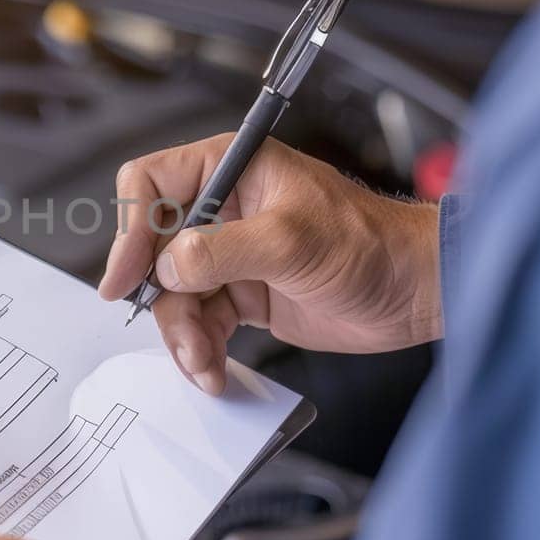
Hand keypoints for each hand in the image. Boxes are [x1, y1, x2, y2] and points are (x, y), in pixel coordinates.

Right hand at [98, 135, 441, 392]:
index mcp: (231, 169)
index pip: (150, 184)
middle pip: (153, 250)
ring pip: (173, 294)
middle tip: (180, 333)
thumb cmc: (370, 245)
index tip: (126, 277)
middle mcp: (223, 207)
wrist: (414, 293)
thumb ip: (221, 251)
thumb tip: (168, 267)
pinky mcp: (241, 294)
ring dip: (182, 335)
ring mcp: (230, 254)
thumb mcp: (291, 241)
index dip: (130, 228)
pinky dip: (200, 350)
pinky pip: (199, 322)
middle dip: (161, 298)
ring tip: (205, 363)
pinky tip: (213, 371)